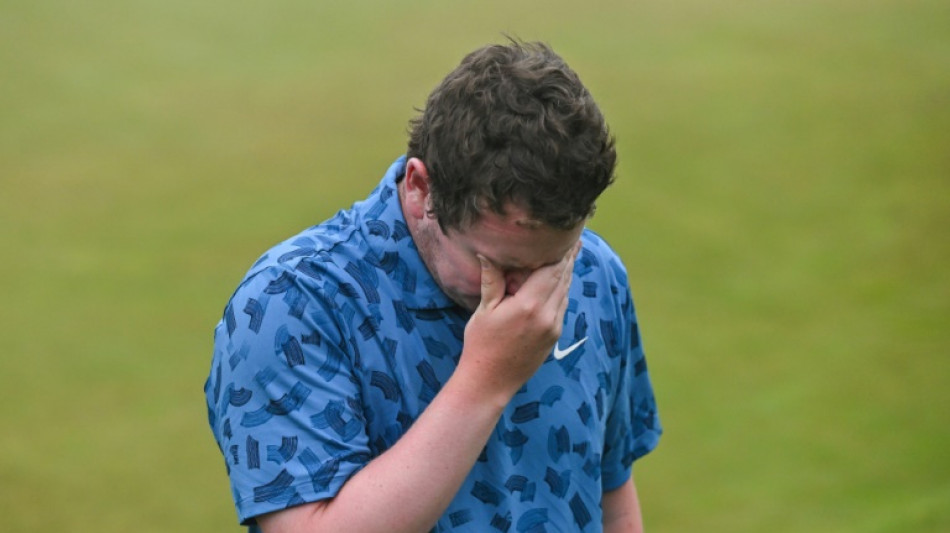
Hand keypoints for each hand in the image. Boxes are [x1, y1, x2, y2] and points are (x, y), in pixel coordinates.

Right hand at [457, 242, 579, 399]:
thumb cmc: (481, 345)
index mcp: (530, 305)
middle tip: (575, 239)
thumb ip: (492, 280)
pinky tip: (558, 283)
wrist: (490, 381)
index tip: (568, 235)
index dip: (561, 251)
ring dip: (567, 274)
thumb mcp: (484, 310)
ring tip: (570, 256)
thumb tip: (487, 253)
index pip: (552, 270)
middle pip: (564, 279)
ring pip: (565, 293)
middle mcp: (547, 315)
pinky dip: (561, 291)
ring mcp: (553, 327)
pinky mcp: (554, 337)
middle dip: (568, 259)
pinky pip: (562, 307)